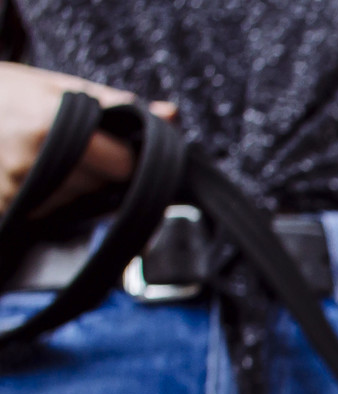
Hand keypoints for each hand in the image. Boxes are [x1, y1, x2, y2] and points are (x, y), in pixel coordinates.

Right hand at [0, 62, 174, 214]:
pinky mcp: (8, 207)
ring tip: (42, 158)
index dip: (124, 161)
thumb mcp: (51, 84)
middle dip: (95, 174)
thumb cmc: (1, 92)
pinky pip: (45, 212)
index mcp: (57, 126)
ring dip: (69, 187)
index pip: (124, 168)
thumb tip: (169, 115)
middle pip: (100, 189)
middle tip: (70, 150)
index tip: (116, 154)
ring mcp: (18, 188)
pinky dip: (45, 198)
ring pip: (73, 203)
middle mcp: (39, 161)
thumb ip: (111, 103)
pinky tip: (29, 174)